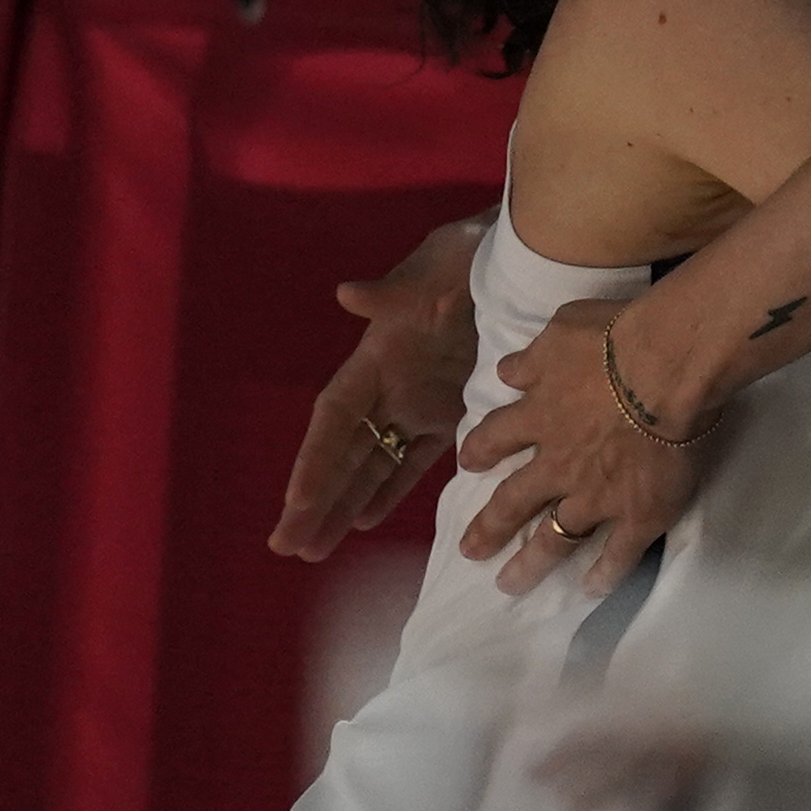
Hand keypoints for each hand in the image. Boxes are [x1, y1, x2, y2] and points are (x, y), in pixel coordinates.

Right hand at [274, 216, 485, 559]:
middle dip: (317, 499)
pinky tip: (367, 523)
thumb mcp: (435, 272)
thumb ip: (395, 293)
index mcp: (375, 358)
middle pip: (344, 452)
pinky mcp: (451, 413)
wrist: (521, 262)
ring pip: (372, 463)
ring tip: (315, 549)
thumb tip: (348, 293)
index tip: (297, 500)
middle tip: (289, 546)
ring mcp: (417, 403)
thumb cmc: (470, 261)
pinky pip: (414, 459)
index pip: (336, 418)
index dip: (316, 458)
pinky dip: (391, 488)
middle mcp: (388, 387)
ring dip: (346, 505)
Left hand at [457, 298, 694, 597]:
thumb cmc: (617, 335)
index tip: (468, 465)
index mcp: (537, 415)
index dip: (480, 453)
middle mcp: (557, 463)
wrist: (668, 363)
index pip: (494, 439)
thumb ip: (532, 357)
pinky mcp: (638, 513)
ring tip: (512, 585)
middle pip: (513, 503)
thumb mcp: (561, 328)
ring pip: (555, 537)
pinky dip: (604, 574)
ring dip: (532, 563)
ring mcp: (596, 494)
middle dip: (490, 528)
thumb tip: (506, 372)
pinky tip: (592, 591)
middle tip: (470, 552)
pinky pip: (618, 552)